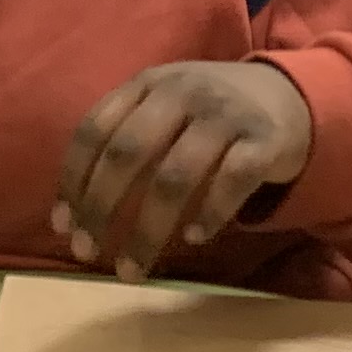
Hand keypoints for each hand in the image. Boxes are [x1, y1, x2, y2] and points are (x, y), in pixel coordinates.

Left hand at [51, 61, 313, 282]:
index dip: (73, 179)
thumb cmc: (209, 113)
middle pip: (129, 153)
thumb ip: (123, 137)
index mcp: (148, 84)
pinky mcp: (265, 140)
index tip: (63, 226)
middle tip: (88, 254)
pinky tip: (194, 238)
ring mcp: (225, 114)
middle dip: (101, 208)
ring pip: (175, 178)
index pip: (96, 130)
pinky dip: (209, 214)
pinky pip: (232, 181)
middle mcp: (183, 92)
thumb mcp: (164, 105)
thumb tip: (71, 211)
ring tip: (133, 267)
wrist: (288, 96)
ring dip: (148, 230)